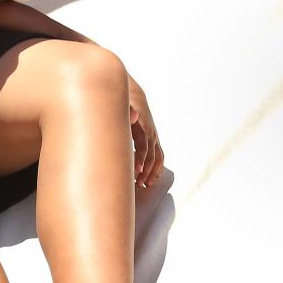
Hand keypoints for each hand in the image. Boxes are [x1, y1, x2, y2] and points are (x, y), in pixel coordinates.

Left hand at [128, 74, 164, 189]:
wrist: (134, 98)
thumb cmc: (125, 106)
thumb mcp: (123, 109)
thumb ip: (128, 113)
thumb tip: (134, 115)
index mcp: (143, 128)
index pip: (144, 147)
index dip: (141, 159)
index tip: (137, 171)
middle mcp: (152, 135)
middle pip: (152, 157)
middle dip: (146, 172)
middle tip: (138, 184)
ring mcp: (154, 138)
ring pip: (158, 159)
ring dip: (152, 173)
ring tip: (144, 185)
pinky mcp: (154, 141)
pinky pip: (159, 157)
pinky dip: (157, 169)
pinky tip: (151, 179)